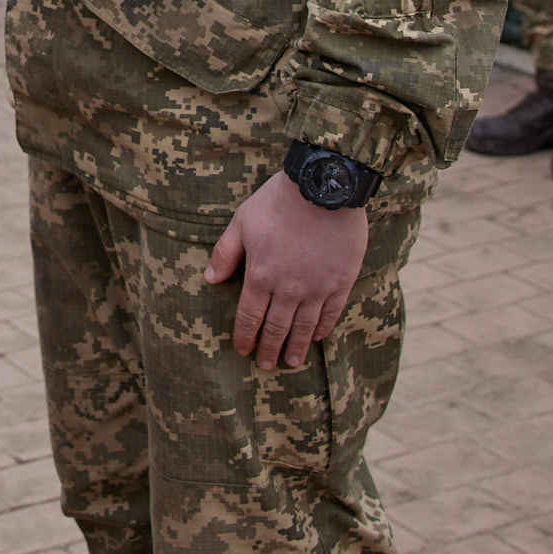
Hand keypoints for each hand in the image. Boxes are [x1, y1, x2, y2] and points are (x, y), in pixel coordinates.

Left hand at [204, 170, 369, 371]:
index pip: (250, 316)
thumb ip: (225, 253)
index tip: (242, 350)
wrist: (323, 187)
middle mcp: (289, 288)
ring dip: (297, 346)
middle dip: (269, 349)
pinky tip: (318, 336)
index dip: (245, 336)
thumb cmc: (277, 202)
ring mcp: (318, 287)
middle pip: (276, 328)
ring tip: (292, 362)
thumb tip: (210, 280)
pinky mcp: (342, 281)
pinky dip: (324, 327)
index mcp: (261, 275)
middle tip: (265, 366)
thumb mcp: (241, 222)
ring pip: (305, 326)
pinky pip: (332, 312)